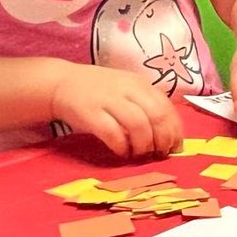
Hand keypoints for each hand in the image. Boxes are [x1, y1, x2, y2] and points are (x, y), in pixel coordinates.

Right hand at [50, 65, 182, 157]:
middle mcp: (128, 89)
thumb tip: (169, 135)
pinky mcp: (90, 113)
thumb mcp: (128, 90)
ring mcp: (109, 100)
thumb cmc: (100, 92)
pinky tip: (122, 152)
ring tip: (140, 154)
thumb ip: (147, 106)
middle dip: (163, 139)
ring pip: (138, 125)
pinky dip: (121, 147)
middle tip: (160, 153)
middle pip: (157, 116)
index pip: (167, 108)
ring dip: (144, 145)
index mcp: (141, 84)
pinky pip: (113, 133)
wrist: (61, 83)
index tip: (175, 147)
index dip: (175, 130)